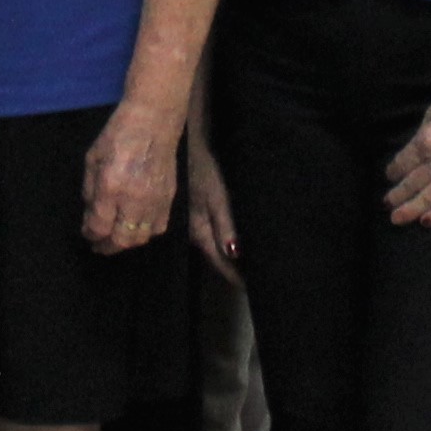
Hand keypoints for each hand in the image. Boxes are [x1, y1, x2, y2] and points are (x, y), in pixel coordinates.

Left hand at [80, 100, 182, 254]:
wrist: (153, 121)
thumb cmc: (118, 135)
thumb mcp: (93, 158)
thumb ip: (90, 189)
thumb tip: (90, 213)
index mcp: (111, 187)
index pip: (99, 226)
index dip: (90, 234)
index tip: (87, 233)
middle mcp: (134, 199)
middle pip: (121, 239)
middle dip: (107, 246)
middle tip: (99, 245)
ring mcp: (154, 201)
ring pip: (141, 238)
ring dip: (126, 242)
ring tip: (116, 239)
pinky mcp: (169, 198)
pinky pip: (158, 227)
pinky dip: (146, 233)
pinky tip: (137, 227)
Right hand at [181, 123, 241, 274]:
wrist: (179, 142)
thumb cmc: (200, 168)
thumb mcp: (216, 197)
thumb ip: (225, 226)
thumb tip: (235, 256)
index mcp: (199, 231)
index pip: (219, 262)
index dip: (234, 276)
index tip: (250, 288)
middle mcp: (191, 230)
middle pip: (212, 256)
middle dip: (229, 268)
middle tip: (250, 279)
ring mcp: (188, 220)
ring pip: (208, 245)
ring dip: (223, 255)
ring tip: (242, 264)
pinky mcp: (189, 209)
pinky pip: (204, 232)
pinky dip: (217, 240)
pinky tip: (225, 239)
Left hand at [384, 76, 430, 226]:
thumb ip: (422, 135)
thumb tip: (412, 154)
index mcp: (429, 140)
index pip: (403, 162)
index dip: (394, 170)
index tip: (390, 175)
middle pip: (413, 183)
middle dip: (397, 195)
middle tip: (386, 203)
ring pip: (430, 198)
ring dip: (411, 209)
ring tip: (397, 218)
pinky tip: (426, 221)